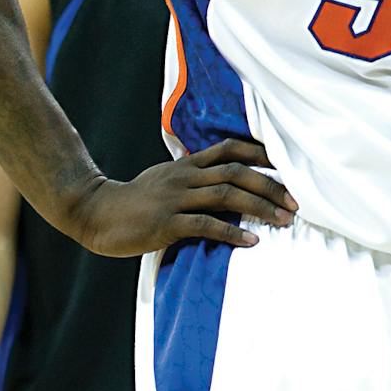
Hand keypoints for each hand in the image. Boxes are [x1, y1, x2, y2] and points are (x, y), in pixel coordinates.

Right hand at [65, 139, 297, 256]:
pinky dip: (232, 232)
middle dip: (270, 185)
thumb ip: (191, 178)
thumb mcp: (164, 180)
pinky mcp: (166, 223)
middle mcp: (184, 177)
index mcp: (186, 166)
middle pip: (236, 172)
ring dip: (260, 207)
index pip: (229, 149)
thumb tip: (220, 180)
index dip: (260, 153)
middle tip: (296, 201)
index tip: (287, 164)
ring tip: (285, 220)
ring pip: (226, 195)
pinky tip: (252, 241)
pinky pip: (205, 225)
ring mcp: (175, 198)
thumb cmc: (133, 201)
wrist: (94, 212)